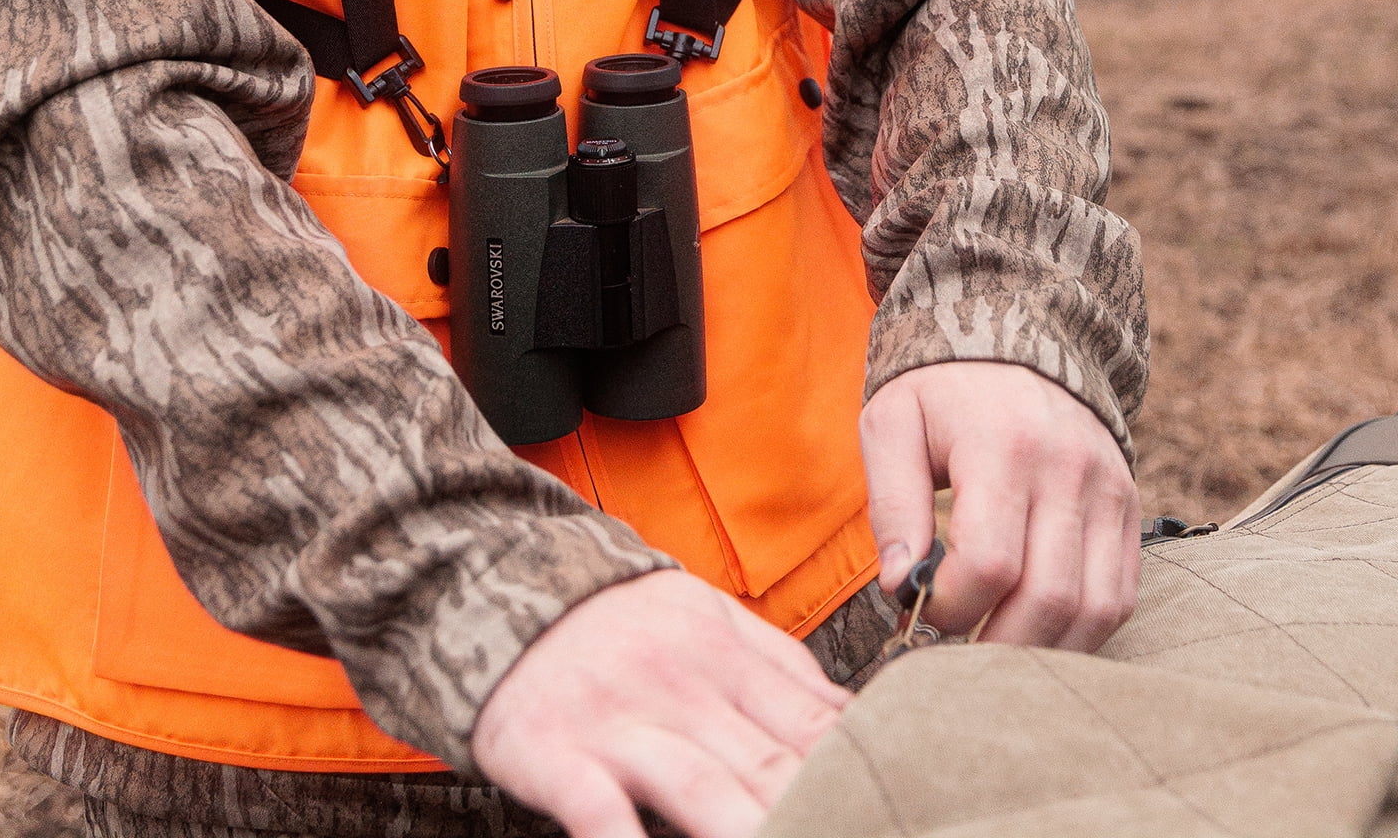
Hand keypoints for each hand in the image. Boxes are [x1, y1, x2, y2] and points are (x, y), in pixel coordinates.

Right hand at [471, 569, 848, 837]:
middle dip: (822, 818)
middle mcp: (678, 683)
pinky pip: (598, 810)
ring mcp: (617, 721)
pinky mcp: (555, 752)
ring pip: (700, 787)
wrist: (492, 583)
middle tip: (870, 837)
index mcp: (722, 649)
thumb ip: (778, 669)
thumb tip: (858, 723)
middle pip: (768, 767)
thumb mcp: (701, 617)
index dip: (862, 778)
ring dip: (749, 832)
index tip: (905, 815)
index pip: (810, 726)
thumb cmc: (613, 622)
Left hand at [860, 361, 1138, 649]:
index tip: (919, 605)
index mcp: (1003, 444)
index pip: (991, 563)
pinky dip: (1082, 631)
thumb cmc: (938, 389)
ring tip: (992, 649)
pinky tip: (1036, 632)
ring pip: (1095, 608)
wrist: (1013, 331)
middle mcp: (1068, 469)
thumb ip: (891, 504)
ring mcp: (1108, 489)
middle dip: (995, 644)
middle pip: (1048, 596)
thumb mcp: (891, 424)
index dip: (952, 606)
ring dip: (1042, 650)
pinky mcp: (1128, 506)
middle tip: (954, 648)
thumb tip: (901, 586)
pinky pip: (1121, 595)